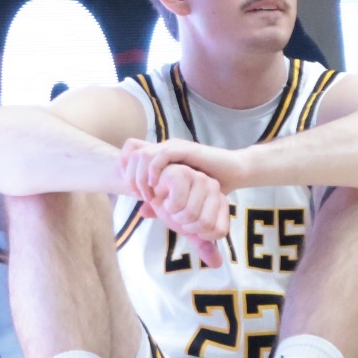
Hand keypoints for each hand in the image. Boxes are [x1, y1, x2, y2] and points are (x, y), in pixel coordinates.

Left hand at [118, 137, 250, 196]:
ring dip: (140, 175)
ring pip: (144, 154)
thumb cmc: (207, 186)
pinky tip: (155, 184)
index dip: (123, 166)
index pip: (130, 151)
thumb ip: (161, 202)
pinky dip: (154, 169)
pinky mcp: (186, 149)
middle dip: (130, 174)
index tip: (130, 189)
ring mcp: (174, 147)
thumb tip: (142, 211)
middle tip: (136, 194)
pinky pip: (162, 154)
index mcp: (160, 157)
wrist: (233, 173)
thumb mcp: (179, 196)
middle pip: (133, 152)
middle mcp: (164, 148)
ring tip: (146, 192)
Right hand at [129, 155, 232, 266]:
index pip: (219, 231)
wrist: (150, 188)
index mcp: (220, 202)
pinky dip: (167, 206)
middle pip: (205, 224)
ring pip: (191, 214)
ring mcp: (199, 178)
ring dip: (174, 215)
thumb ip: (203, 245)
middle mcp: (214, 188)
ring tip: (171, 205)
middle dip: (185, 225)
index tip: (190, 223)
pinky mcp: (182, 174)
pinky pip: (177, 202)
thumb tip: (217, 264)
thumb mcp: (188, 228)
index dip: (200, 234)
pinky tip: (164, 197)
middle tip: (178, 214)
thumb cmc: (172, 206)